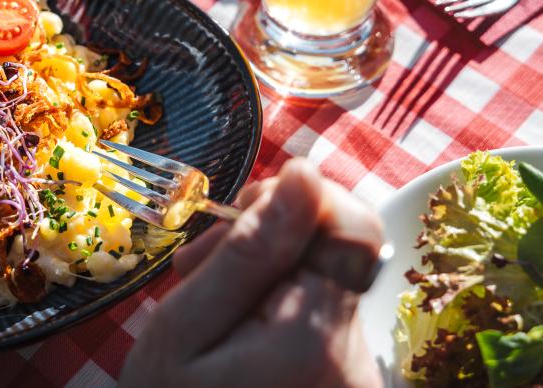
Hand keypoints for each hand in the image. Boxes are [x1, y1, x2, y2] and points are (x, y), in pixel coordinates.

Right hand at [120, 159, 383, 387]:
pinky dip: (276, 300)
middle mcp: (356, 352)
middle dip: (266, 236)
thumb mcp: (182, 327)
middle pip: (335, 244)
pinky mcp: (350, 371)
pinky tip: (233, 322)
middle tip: (200, 269)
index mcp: (312, 335)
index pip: (350, 222)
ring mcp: (359, 367)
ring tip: (207, 303)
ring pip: (324, 271)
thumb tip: (303, 173)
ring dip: (265, 270)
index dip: (296, 199)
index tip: (239, 218)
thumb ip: (246, 253)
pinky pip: (321, 305)